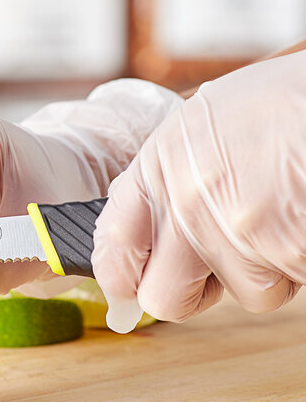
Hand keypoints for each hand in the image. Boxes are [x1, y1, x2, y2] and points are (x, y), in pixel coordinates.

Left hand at [92, 52, 305, 332]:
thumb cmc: (283, 104)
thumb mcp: (205, 125)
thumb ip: (170, 178)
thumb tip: (152, 230)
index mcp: (160, 165)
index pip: (114, 245)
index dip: (120, 273)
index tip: (128, 284)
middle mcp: (187, 202)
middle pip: (163, 297)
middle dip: (189, 292)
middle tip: (214, 268)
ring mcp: (235, 231)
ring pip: (244, 294)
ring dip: (263, 270)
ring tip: (281, 216)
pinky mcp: (285, 253)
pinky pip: (286, 287)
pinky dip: (296, 264)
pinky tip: (300, 218)